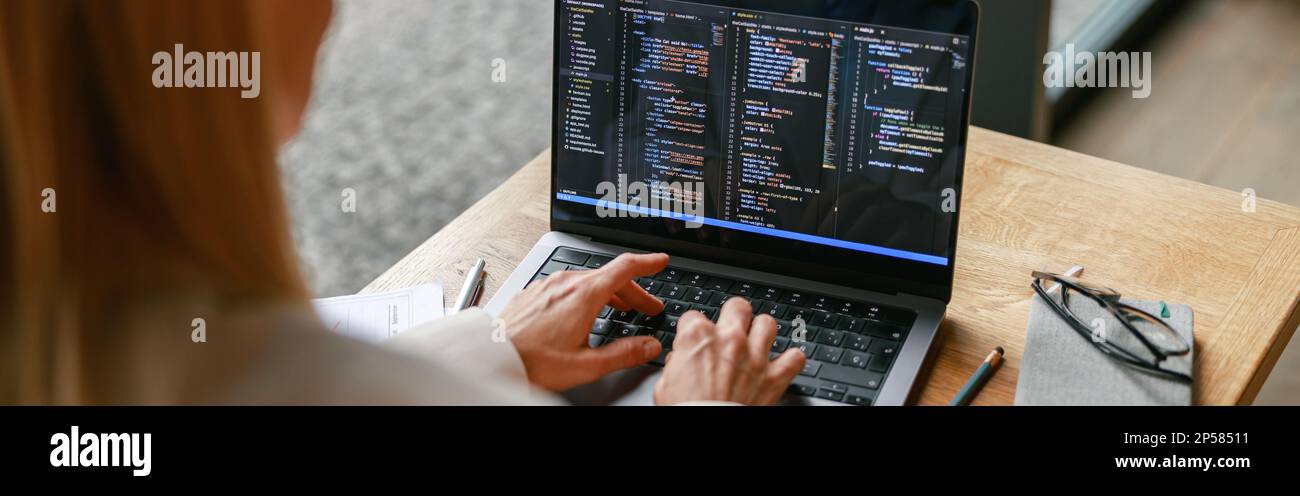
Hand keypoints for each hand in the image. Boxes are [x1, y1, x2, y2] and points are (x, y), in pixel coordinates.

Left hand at [499, 253, 668, 390]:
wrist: (491, 358)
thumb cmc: (533, 362)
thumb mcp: (586, 365)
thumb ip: (624, 354)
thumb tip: (649, 347)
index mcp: (583, 295)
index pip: (625, 268)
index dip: (647, 263)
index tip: (660, 261)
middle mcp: (565, 282)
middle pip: (609, 276)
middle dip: (633, 291)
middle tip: (646, 309)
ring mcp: (547, 285)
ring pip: (588, 280)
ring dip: (610, 293)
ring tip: (619, 311)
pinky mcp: (534, 292)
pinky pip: (567, 286)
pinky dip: (586, 294)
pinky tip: (584, 313)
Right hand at [654, 298, 804, 404]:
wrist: (706, 433)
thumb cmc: (686, 410)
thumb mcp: (664, 385)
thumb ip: (674, 365)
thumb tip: (678, 361)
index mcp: (698, 337)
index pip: (694, 315)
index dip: (693, 327)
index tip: (694, 337)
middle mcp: (730, 341)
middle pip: (738, 307)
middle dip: (733, 314)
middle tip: (730, 326)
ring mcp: (755, 357)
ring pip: (768, 324)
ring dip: (762, 331)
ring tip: (756, 339)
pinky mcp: (773, 378)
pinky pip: (794, 358)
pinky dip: (791, 359)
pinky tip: (784, 362)